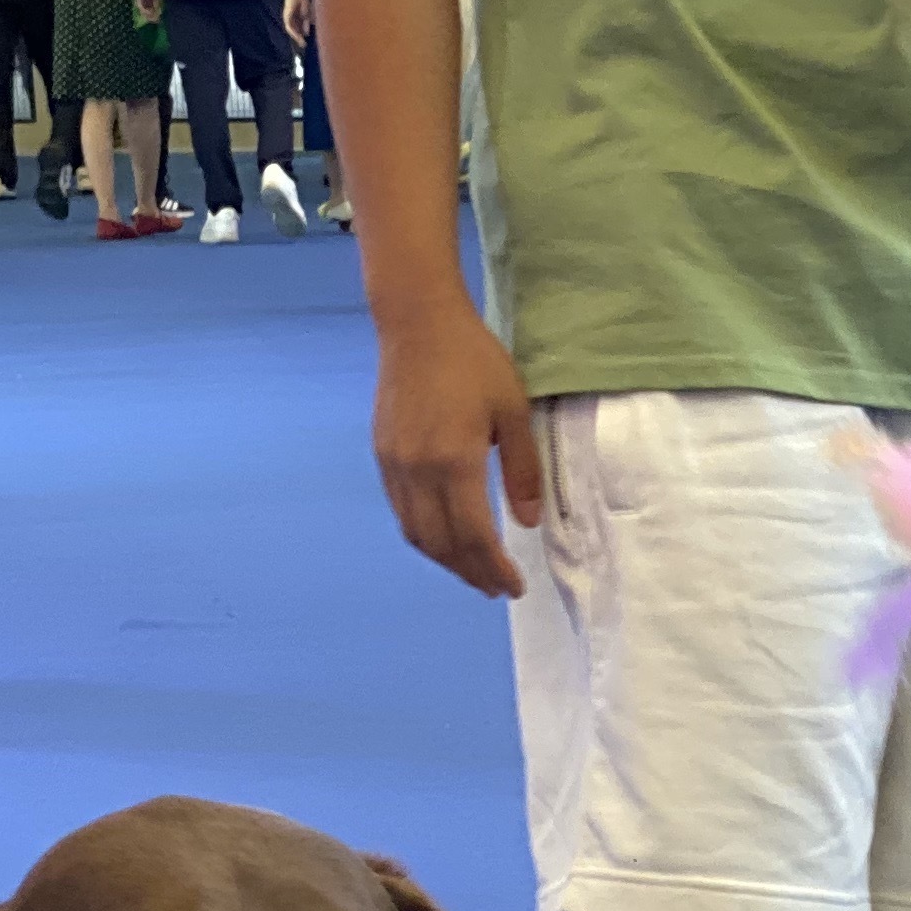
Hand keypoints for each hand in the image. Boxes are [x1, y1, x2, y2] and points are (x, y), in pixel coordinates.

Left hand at [282, 0, 311, 42]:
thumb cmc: (302, 1)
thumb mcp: (307, 15)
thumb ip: (306, 24)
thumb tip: (306, 33)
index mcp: (296, 18)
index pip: (299, 29)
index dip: (302, 36)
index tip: (306, 42)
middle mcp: (291, 19)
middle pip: (295, 31)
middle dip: (299, 39)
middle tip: (303, 45)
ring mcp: (287, 18)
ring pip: (291, 31)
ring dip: (296, 37)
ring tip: (301, 42)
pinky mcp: (286, 17)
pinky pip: (289, 27)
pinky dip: (293, 32)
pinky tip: (297, 36)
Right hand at [371, 300, 544, 600]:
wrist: (416, 323)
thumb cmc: (474, 361)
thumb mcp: (514, 412)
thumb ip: (522, 471)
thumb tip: (527, 523)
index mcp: (455, 461)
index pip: (475, 536)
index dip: (494, 569)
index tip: (513, 587)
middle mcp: (418, 470)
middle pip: (442, 544)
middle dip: (471, 573)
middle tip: (496, 588)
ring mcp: (395, 464)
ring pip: (416, 533)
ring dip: (445, 561)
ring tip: (473, 571)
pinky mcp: (383, 455)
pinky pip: (402, 512)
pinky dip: (425, 536)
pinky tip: (446, 538)